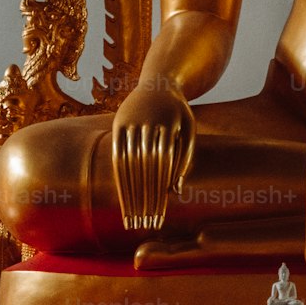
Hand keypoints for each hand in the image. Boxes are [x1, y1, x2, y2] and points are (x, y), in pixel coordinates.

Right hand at [112, 78, 194, 231]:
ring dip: (131, 192)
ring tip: (133, 218)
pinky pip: (117, 156)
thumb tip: (176, 190)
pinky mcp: (118, 124)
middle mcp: (148, 122)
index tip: (161, 213)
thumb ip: (185, 158)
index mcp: (169, 122)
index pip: (164, 163)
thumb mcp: (188, 129)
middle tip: (146, 222)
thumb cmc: (177, 112)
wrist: (159, 82)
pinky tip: (122, 198)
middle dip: (146, 195)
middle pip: (146, 165)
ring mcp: (131, 121)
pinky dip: (119, 178)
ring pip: (129, 163)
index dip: (161, 187)